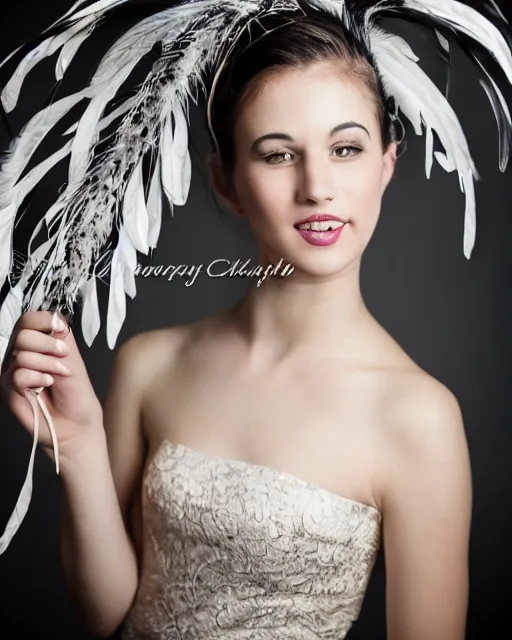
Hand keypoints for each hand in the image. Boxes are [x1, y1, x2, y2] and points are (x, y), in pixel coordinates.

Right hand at [0, 310, 103, 461]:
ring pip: (22, 353)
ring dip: (47, 364)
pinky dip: (36, 378)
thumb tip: (54, 317)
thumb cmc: (76, 393)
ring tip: (57, 377)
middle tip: (63, 358)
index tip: (59, 330)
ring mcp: (13, 370)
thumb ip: (61, 337)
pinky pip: (18, 375)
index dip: (44, 321)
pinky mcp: (8, 388)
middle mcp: (23, 353)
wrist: (76, 422)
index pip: (30, 319)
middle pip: (23, 332)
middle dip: (48, 344)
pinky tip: (45, 386)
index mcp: (39, 343)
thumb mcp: (73, 358)